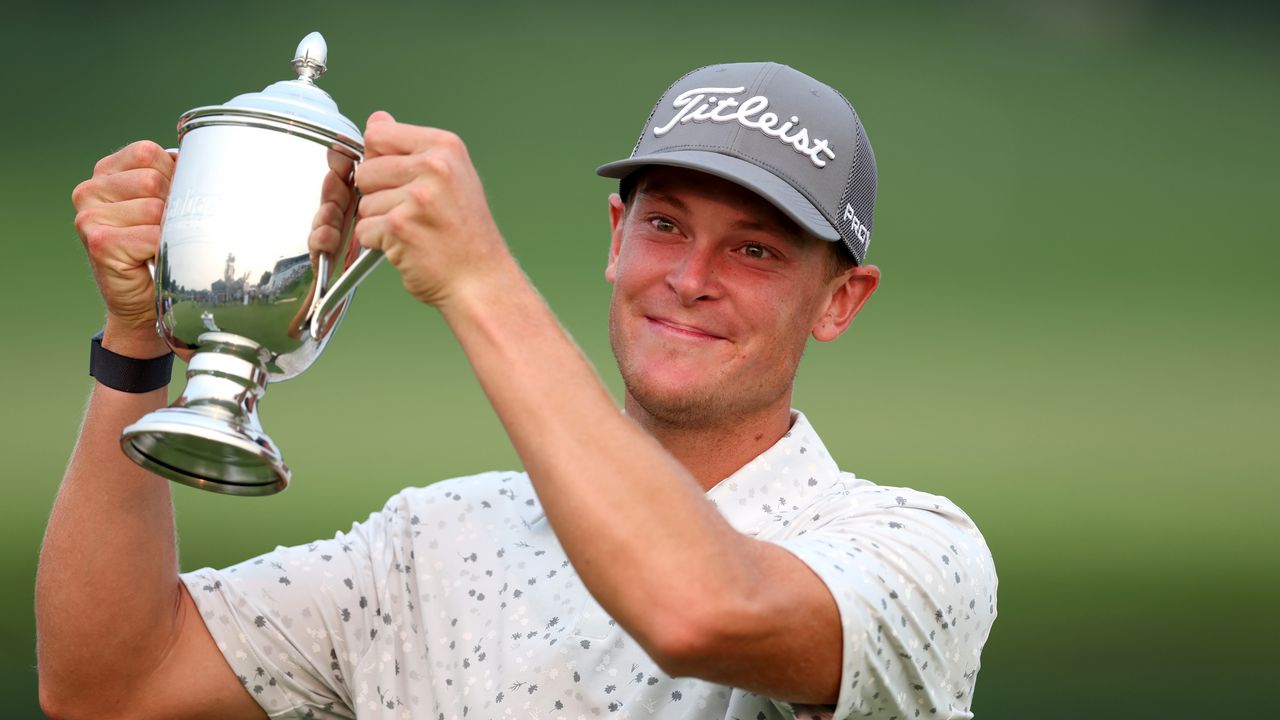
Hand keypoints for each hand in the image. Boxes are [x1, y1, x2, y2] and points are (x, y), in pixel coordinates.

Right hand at [72, 141, 174, 348]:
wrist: (144, 303)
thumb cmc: (160, 249)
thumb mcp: (166, 202)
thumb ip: (174, 177)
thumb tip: (207, 159)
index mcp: (106, 172)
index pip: (150, 153)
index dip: (173, 177)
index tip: (171, 204)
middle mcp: (89, 190)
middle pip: (154, 180)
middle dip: (173, 207)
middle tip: (165, 231)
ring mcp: (89, 216)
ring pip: (156, 208)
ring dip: (168, 232)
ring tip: (158, 246)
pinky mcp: (98, 242)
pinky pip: (152, 236)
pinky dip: (163, 250)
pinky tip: (151, 260)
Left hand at [353, 111, 513, 307]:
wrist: (482, 280)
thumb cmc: (467, 235)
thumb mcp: (450, 178)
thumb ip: (411, 149)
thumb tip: (377, 119)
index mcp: (445, 147)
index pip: (379, 134)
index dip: (380, 159)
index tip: (401, 179)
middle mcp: (434, 167)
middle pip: (366, 169)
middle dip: (378, 194)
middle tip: (412, 213)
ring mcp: (417, 197)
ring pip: (363, 202)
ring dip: (380, 222)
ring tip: (415, 231)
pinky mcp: (400, 227)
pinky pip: (365, 229)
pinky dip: (379, 244)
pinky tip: (408, 247)